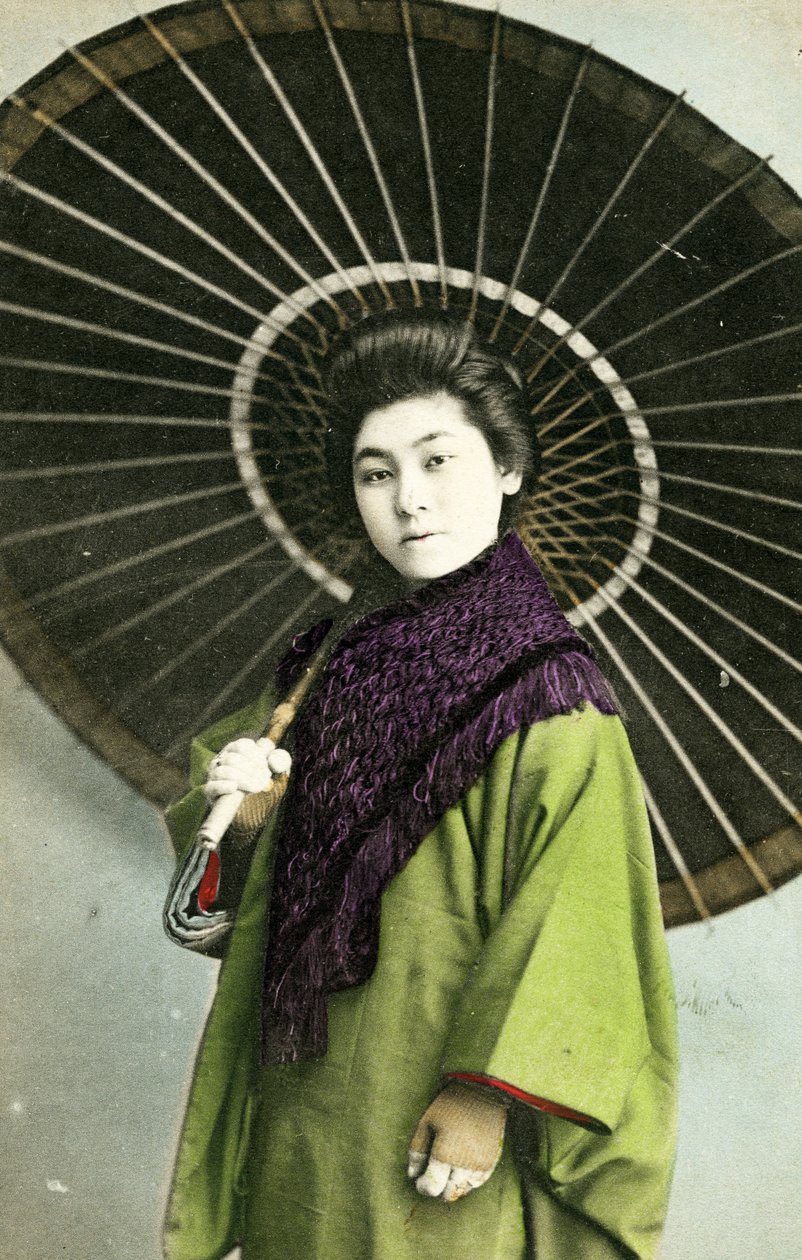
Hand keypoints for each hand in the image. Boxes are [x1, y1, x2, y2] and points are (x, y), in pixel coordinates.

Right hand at [203, 738, 290, 803]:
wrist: (252, 813)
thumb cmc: (263, 788)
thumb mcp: (277, 774)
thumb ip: (281, 762)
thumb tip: (274, 760)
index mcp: (236, 750)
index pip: (242, 746)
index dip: (256, 756)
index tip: (267, 769)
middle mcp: (222, 760)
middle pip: (233, 758)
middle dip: (251, 769)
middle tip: (265, 781)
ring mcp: (214, 775)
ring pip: (224, 771)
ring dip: (243, 779)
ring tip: (256, 788)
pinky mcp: (210, 792)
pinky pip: (212, 786)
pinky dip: (223, 786)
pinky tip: (233, 788)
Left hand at [407, 1081, 506, 1202]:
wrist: (483, 1092)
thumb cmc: (450, 1104)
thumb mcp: (426, 1122)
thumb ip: (417, 1150)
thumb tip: (412, 1174)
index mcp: (445, 1156)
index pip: (432, 1188)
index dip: (423, 1187)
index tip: (419, 1180)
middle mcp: (464, 1166)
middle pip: (449, 1194)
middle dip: (437, 1189)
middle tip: (432, 1176)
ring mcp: (480, 1165)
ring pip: (464, 1190)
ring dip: (453, 1185)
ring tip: (446, 1171)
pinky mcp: (492, 1161)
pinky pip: (478, 1182)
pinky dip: (467, 1181)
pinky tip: (461, 1169)